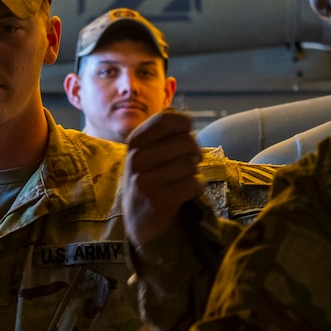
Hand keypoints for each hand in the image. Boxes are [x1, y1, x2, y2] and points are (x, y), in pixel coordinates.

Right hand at [122, 110, 204, 250]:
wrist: (140, 219)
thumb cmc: (151, 178)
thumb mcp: (148, 151)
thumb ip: (161, 130)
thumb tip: (176, 111)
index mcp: (134, 142)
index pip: (166, 119)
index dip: (185, 124)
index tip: (186, 134)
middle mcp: (136, 159)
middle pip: (186, 141)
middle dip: (194, 152)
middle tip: (188, 163)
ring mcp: (145, 181)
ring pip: (190, 164)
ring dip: (194, 172)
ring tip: (182, 179)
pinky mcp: (158, 201)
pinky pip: (194, 184)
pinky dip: (196, 188)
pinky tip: (184, 193)